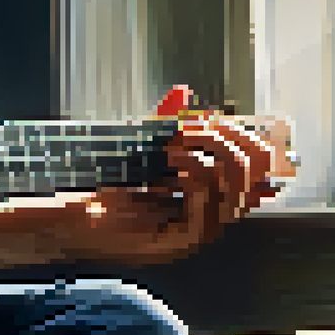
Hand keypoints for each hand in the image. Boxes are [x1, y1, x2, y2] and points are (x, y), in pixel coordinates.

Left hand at [72, 86, 295, 264]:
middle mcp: (212, 217)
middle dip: (227, 141)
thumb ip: (165, 122)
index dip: (252, 141)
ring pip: (234, 190)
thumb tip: (183, 92)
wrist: (74, 219)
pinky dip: (194, 174)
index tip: (221, 119)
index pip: (260, 171)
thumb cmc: (107, 186)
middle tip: (192, 128)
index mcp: (212, 195)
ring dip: (207, 153)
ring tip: (174, 144)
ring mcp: (199, 233)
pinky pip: (207, 205)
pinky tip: (172, 161)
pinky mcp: (180, 242)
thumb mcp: (143, 148)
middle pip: (253, 177)